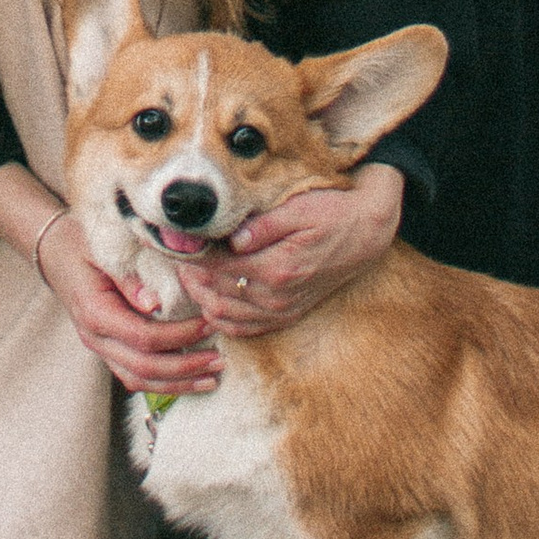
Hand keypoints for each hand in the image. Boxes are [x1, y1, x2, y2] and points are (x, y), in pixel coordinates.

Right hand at [39, 216, 225, 396]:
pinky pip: (134, 376)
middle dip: (185, 367)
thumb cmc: (82, 244)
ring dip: (178, 383)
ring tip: (211, 378)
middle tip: (219, 360)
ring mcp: (99, 348)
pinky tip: (188, 378)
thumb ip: (129, 277)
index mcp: (95, 312)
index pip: (142, 337)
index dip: (179, 336)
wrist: (55, 253)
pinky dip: (163, 382)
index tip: (208, 324)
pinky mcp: (107, 350)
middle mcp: (95, 338)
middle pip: (143, 368)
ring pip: (139, 381)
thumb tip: (156, 304)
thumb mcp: (104, 250)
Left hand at [185, 162, 404, 338]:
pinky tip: (210, 302)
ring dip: (201, 298)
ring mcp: (283, 310)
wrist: (366, 234)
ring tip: (188, 275)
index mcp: (277, 268)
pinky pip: (245, 328)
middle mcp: (278, 296)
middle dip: (190, 276)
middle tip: (174, 256)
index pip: (218, 268)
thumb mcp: (298, 209)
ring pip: (226, 316)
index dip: (191, 257)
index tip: (172, 243)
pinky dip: (222, 319)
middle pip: (216, 293)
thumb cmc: (332, 213)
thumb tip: (231, 239)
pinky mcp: (287, 315)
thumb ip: (262, 226)